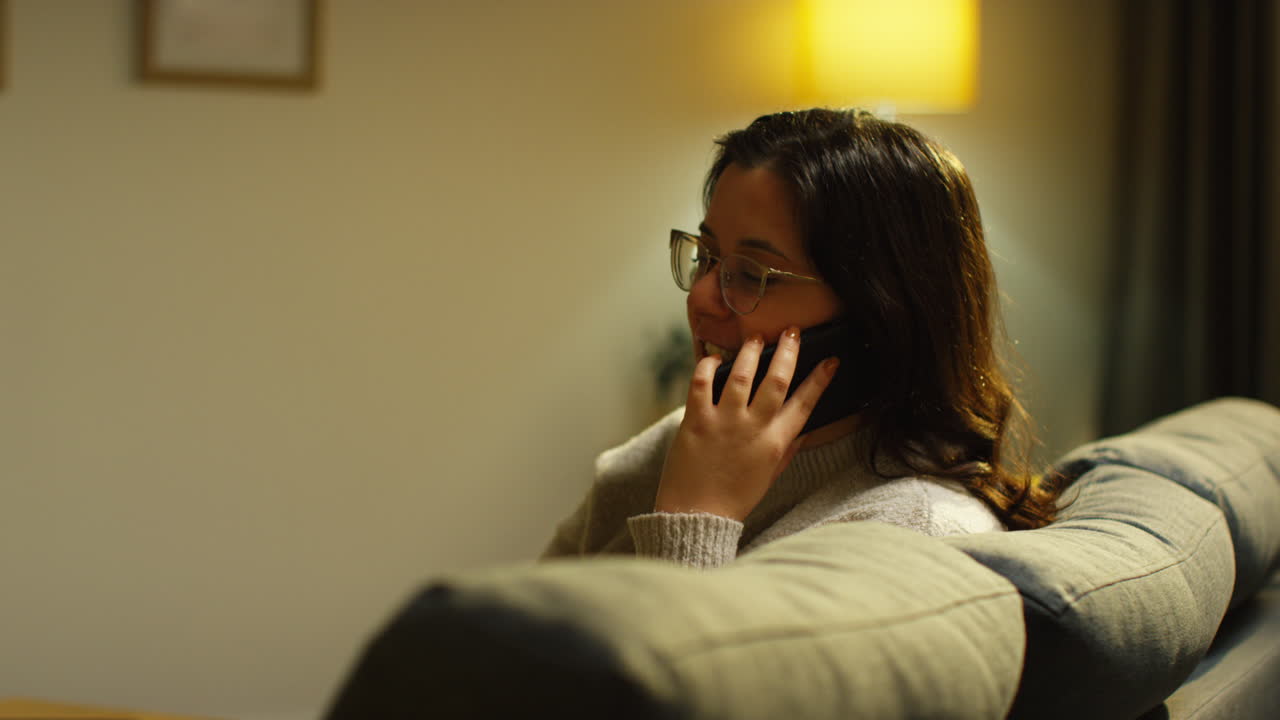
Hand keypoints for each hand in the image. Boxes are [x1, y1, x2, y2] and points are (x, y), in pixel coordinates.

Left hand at [653, 326, 839, 521]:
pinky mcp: (695, 421)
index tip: (831, 360)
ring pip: (741, 375)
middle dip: (788, 352)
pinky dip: (706, 366)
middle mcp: (753, 429)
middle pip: (777, 380)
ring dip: (751, 352)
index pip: (805, 404)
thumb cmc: (733, 499)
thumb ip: (787, 448)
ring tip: (756, 338)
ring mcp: (724, 422)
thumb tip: (804, 427)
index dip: (820, 379)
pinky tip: (713, 358)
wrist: (696, 516)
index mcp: (776, 443)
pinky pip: (700, 383)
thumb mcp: (770, 475)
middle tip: (792, 332)